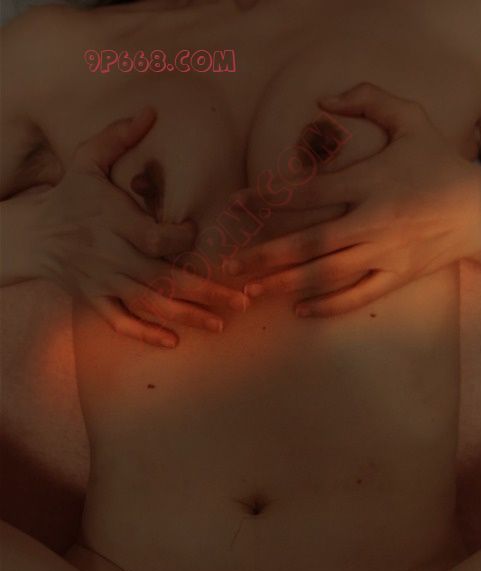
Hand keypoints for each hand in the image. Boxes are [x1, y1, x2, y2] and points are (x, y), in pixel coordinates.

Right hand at [32, 108, 246, 346]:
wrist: (31, 235)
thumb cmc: (68, 196)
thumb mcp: (87, 159)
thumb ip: (118, 136)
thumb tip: (149, 111)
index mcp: (116, 222)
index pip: (156, 239)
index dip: (182, 239)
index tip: (195, 232)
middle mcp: (113, 256)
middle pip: (164, 278)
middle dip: (205, 291)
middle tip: (241, 301)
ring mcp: (105, 282)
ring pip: (150, 304)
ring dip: (187, 315)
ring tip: (220, 323)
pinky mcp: (96, 300)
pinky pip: (122, 322)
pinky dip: (145, 333)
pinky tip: (173, 340)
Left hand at [228, 83, 480, 316]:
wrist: (480, 209)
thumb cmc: (439, 163)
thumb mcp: (410, 119)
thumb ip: (369, 100)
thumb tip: (324, 99)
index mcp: (370, 182)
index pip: (310, 192)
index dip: (271, 198)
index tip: (239, 203)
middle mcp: (373, 221)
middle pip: (310, 242)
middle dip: (266, 255)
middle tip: (230, 267)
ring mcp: (385, 253)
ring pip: (327, 274)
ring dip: (286, 284)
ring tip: (252, 291)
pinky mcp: (396, 277)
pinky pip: (356, 296)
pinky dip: (327, 305)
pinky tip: (298, 308)